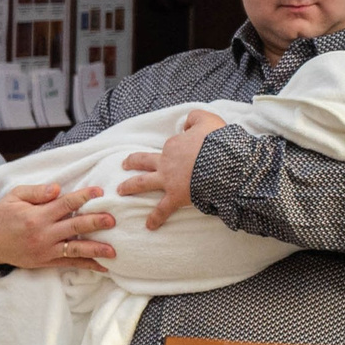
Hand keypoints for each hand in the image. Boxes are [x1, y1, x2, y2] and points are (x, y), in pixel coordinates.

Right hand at [0, 183, 117, 269]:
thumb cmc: (2, 216)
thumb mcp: (13, 197)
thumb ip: (36, 192)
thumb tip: (58, 188)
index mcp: (36, 215)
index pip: (65, 204)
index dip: (84, 196)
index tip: (99, 191)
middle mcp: (43, 234)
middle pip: (75, 226)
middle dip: (95, 222)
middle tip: (112, 220)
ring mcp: (46, 250)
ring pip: (76, 249)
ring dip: (96, 249)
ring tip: (113, 250)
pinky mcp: (46, 261)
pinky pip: (70, 263)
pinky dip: (87, 265)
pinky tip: (103, 267)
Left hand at [118, 109, 226, 229]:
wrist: (224, 163)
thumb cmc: (219, 142)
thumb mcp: (208, 120)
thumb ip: (195, 118)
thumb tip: (187, 124)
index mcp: (174, 145)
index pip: (170, 145)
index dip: (179, 147)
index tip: (190, 150)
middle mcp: (165, 161)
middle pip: (143, 160)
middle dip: (132, 162)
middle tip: (123, 165)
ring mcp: (168, 180)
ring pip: (143, 182)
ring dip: (130, 186)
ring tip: (120, 190)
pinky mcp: (175, 196)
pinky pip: (162, 209)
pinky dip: (155, 218)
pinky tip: (149, 225)